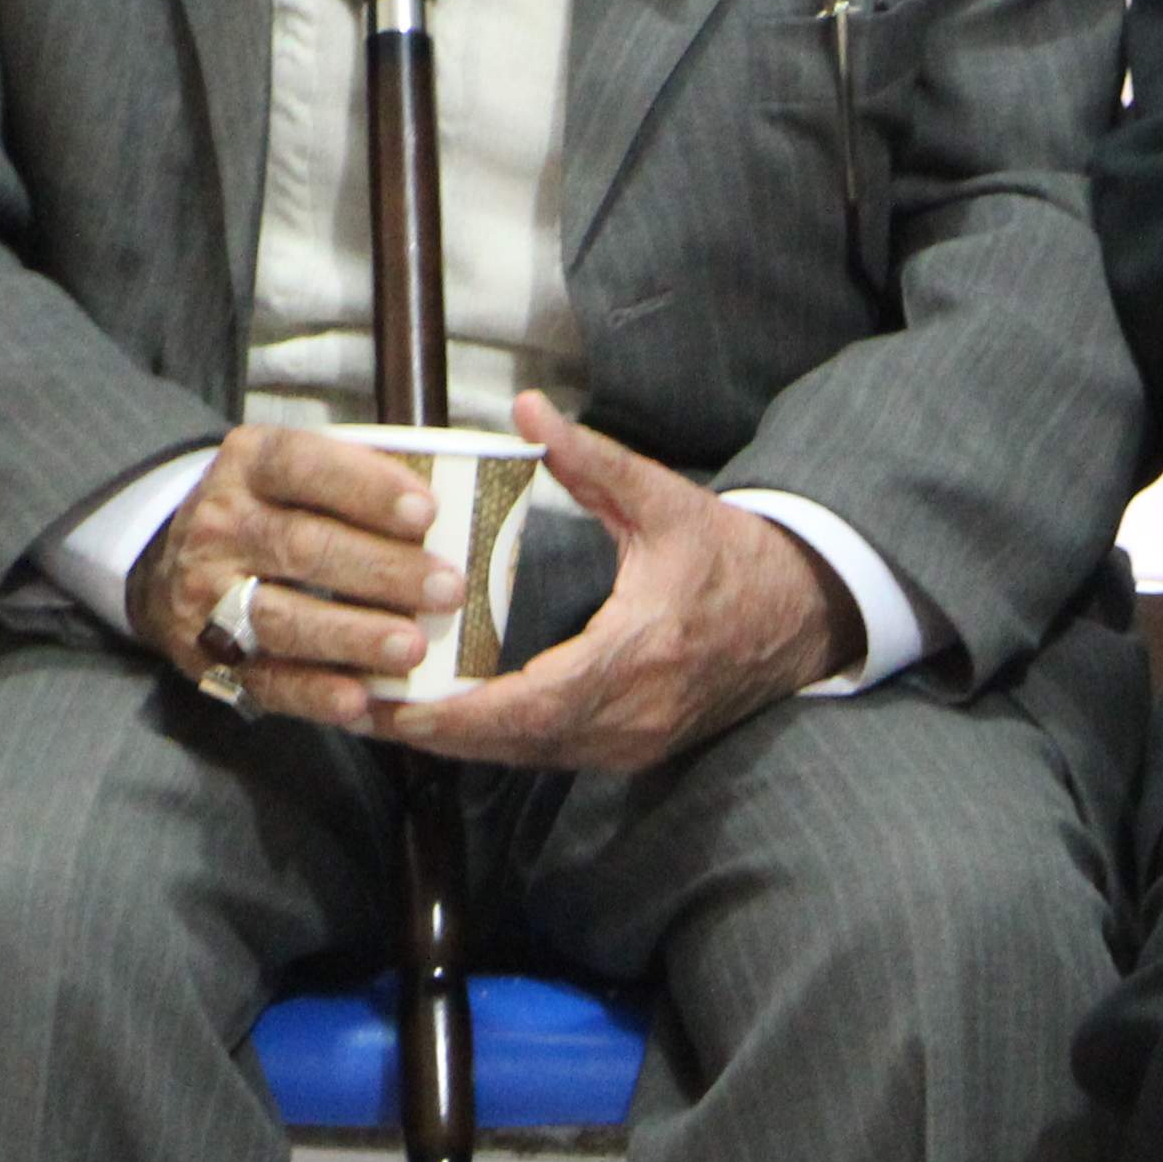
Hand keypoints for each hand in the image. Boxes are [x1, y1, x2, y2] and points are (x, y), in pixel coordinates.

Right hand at [131, 424, 468, 732]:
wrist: (166, 565)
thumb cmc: (266, 511)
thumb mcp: (293, 471)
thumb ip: (358, 476)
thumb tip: (458, 492)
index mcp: (249, 464)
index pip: (305, 465)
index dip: (367, 488)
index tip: (427, 513)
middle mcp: (220, 525)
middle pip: (303, 546)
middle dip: (381, 570)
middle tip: (448, 589)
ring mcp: (208, 595)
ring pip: (283, 617)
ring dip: (352, 635)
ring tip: (412, 647)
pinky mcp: (208, 657)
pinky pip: (265, 678)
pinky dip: (314, 692)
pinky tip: (360, 699)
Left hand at [383, 393, 859, 778]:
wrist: (800, 613)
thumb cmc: (729, 555)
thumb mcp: (662, 499)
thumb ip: (591, 459)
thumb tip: (527, 406)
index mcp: (642, 650)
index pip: (538, 701)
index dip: (465, 714)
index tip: (403, 708)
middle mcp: (635, 713)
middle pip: (518, 742)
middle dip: (438, 732)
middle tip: (362, 709)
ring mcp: (635, 741)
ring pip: (530, 755)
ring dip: (459, 742)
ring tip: (385, 714)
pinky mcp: (632, 749)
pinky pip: (550, 753)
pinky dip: (496, 741)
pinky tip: (446, 720)